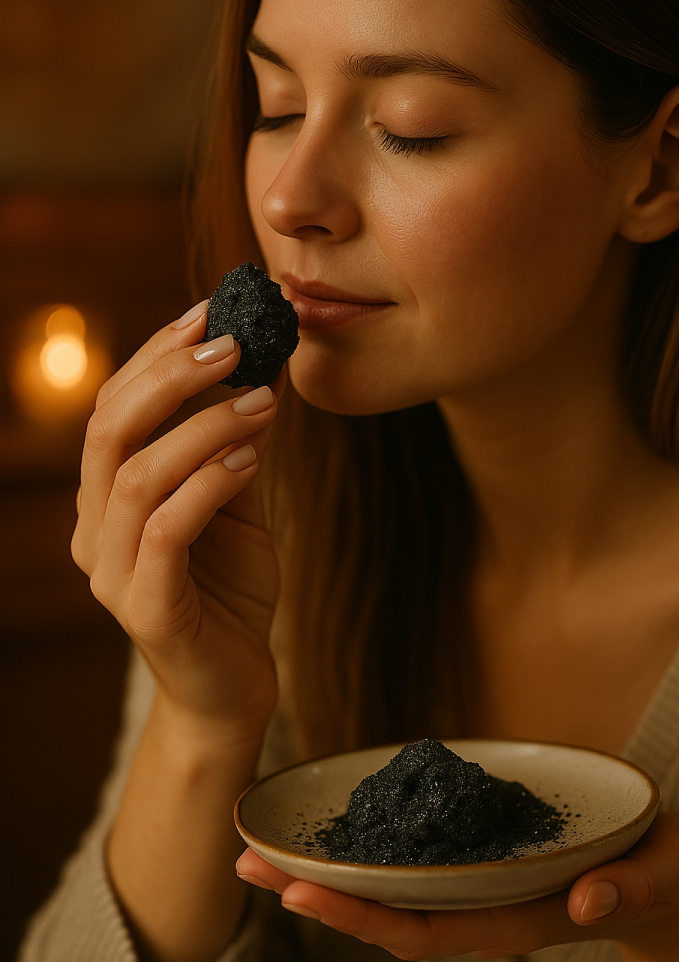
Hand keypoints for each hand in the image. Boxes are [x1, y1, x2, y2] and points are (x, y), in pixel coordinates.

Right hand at [72, 300, 285, 743]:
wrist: (233, 687)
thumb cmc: (229, 589)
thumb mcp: (236, 499)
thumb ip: (236, 441)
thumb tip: (262, 365)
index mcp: (106, 498)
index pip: (113, 408)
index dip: (157, 355)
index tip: (211, 312)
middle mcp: (95, 530)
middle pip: (108, 429)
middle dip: (170, 375)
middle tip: (232, 342)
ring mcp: (113, 572)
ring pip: (137, 474)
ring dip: (203, 425)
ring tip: (260, 400)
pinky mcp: (147, 609)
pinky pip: (166, 530)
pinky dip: (208, 483)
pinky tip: (251, 457)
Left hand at [236, 812, 678, 960]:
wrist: (667, 875)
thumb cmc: (667, 871)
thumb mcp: (667, 873)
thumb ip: (634, 887)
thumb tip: (587, 903)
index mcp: (520, 916)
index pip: (430, 929)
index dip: (364, 913)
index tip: (302, 892)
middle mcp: (487, 906)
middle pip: (391, 914)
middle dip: (319, 896)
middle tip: (246, 868)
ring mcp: (480, 884)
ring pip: (394, 890)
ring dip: (328, 876)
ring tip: (262, 856)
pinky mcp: (481, 858)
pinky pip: (416, 862)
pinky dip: (369, 849)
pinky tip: (329, 832)